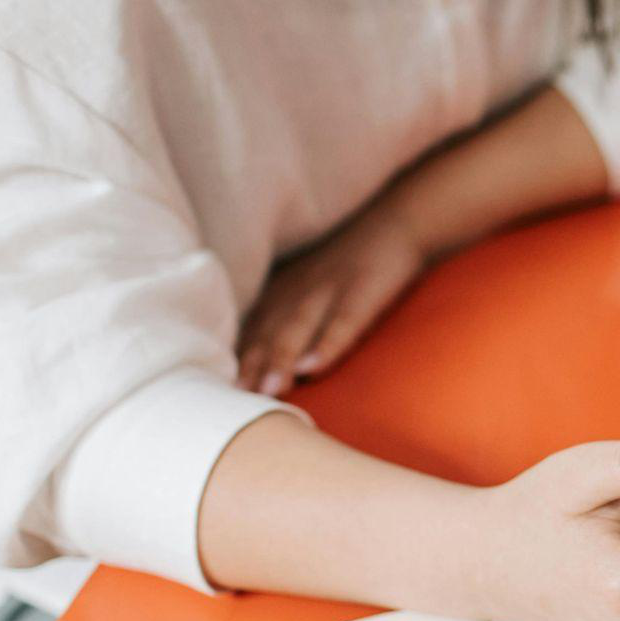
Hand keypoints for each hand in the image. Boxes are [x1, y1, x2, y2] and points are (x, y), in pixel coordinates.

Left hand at [237, 203, 427, 397]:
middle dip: (250, 365)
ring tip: (269, 391)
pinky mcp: (364, 289)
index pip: (253, 329)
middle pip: (269, 330)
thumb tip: (266, 361)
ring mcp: (331, 288)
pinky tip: (314, 366)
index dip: (236, 361)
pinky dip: (328, 343)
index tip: (219, 394)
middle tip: (233, 400)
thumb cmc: (354, 261)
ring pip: (299, 326)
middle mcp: (299, 288)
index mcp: (284, 289)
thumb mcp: (313, 283)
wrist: (400, 220)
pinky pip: (345, 320)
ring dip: (281, 358)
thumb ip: (289, 315)